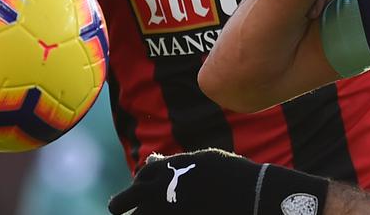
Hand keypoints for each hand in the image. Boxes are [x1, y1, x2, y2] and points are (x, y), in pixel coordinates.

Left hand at [108, 149, 327, 214]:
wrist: (249, 193)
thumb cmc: (228, 173)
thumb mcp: (200, 160)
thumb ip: (174, 162)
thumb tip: (151, 160)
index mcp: (164, 169)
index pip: (138, 180)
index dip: (140, 187)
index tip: (145, 193)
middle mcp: (157, 190)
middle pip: (120, 203)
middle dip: (121, 205)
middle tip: (120, 210)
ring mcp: (165, 210)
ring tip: (148, 213)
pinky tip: (172, 214)